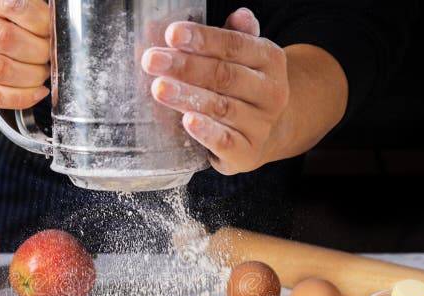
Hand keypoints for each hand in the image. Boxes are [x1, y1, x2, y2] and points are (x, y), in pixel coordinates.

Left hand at [141, 8, 289, 174]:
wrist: (268, 134)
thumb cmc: (245, 89)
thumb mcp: (245, 59)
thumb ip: (234, 37)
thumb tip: (238, 14)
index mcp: (270, 60)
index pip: (235, 45)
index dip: (203, 39)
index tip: (171, 34)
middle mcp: (271, 92)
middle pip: (225, 76)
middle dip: (185, 67)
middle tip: (152, 61)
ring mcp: (261, 125)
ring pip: (222, 107)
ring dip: (188, 97)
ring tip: (159, 88)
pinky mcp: (248, 153)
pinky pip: (226, 141)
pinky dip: (206, 132)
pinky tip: (188, 121)